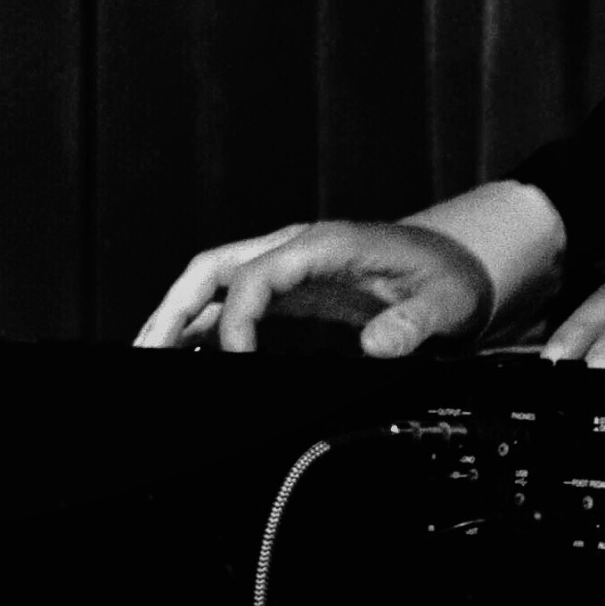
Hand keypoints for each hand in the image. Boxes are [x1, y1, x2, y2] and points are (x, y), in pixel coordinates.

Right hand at [132, 219, 496, 358]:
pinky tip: (190, 349)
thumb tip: (377, 346)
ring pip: (215, 281)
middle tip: (148, 349)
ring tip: (150, 351)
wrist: (456, 258)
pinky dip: (205, 322)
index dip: (236, 319)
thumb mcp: (442, 302)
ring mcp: (287, 265)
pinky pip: (235, 299)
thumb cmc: (446, 275)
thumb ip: (412, 323)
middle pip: (214, 267)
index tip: (236, 360)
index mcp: (322, 245)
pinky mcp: (290, 286)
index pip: (255, 274)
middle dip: (175, 307)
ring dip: (179, 314)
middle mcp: (293, 248)